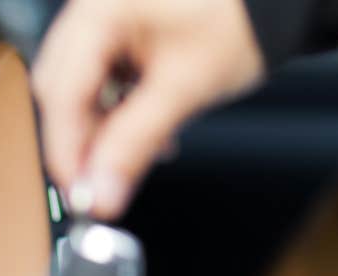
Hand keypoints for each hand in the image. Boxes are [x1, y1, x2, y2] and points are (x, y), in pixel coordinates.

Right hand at [32, 0, 265, 218]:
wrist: (276, 1)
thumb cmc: (240, 20)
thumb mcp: (183, 89)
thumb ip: (135, 144)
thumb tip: (101, 192)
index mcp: (100, 9)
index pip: (62, 93)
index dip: (66, 151)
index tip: (80, 194)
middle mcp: (92, 7)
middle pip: (61, 92)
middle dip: (80, 142)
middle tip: (101, 184)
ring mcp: (103, 17)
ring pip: (78, 89)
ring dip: (100, 129)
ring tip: (135, 154)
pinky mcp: (118, 29)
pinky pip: (100, 78)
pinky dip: (115, 110)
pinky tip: (141, 130)